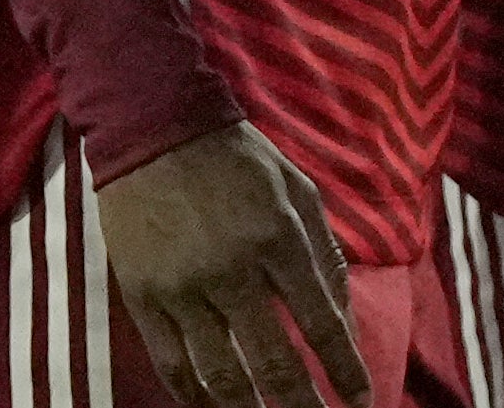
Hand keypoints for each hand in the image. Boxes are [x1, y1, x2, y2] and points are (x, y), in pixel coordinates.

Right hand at [98, 121, 373, 407]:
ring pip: (221, 376)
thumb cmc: (237, 159)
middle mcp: (232, 268)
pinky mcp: (143, 293)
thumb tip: (341, 322)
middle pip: (274, 364)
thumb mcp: (298, 191)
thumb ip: (325, 255)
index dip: (345, 372)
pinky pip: (172, 362)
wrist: (153, 123)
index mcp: (278, 238)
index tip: (361, 402)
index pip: (320, 324)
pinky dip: (195, 397)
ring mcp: (182, 286)